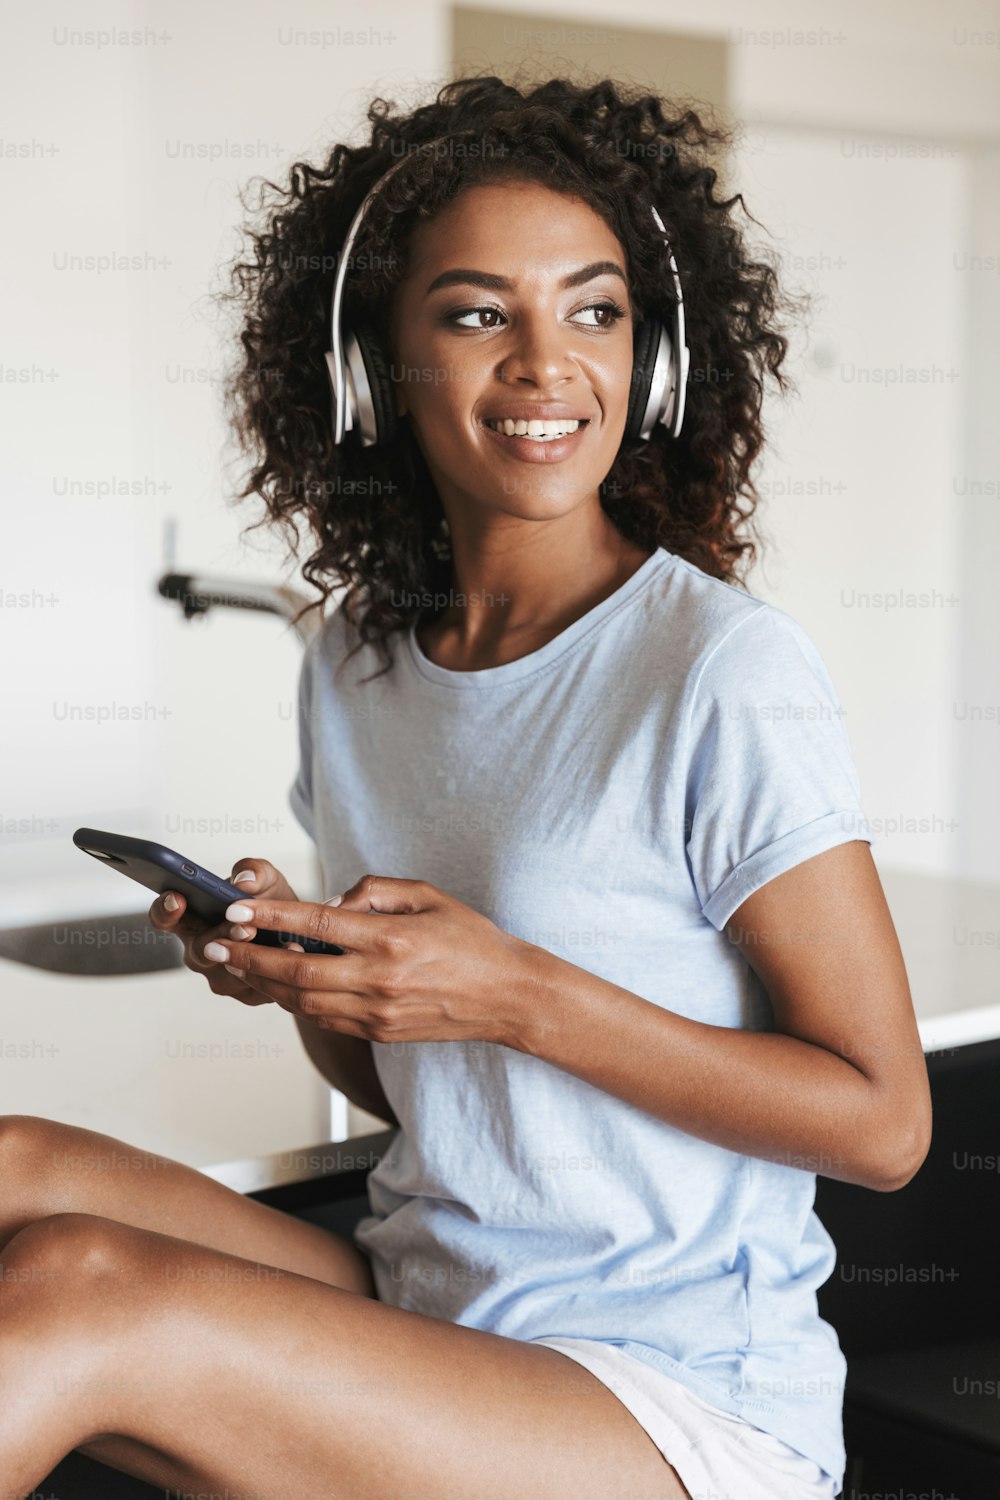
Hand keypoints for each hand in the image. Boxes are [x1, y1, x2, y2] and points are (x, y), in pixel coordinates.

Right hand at [148, 858, 297, 1007]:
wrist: (301, 933)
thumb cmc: (271, 902)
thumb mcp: (265, 879)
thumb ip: (253, 871)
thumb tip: (244, 880)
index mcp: (193, 918)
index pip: (164, 917)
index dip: (165, 909)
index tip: (177, 897)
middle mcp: (200, 949)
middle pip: (199, 950)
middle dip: (221, 937)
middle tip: (244, 928)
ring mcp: (221, 976)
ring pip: (229, 972)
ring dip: (253, 958)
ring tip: (283, 943)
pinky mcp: (247, 994)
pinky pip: (256, 986)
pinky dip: (277, 970)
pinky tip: (297, 955)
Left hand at [199, 874, 536, 1047]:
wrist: (507, 996)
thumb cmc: (470, 939)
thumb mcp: (429, 895)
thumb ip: (375, 891)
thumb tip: (332, 901)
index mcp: (392, 939)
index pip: (317, 924)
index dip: (270, 918)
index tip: (235, 910)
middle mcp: (380, 979)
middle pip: (296, 973)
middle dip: (248, 959)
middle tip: (213, 946)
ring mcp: (378, 1012)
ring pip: (304, 1001)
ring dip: (265, 984)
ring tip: (237, 965)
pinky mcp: (379, 1032)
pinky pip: (326, 1018)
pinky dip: (298, 1001)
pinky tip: (282, 986)